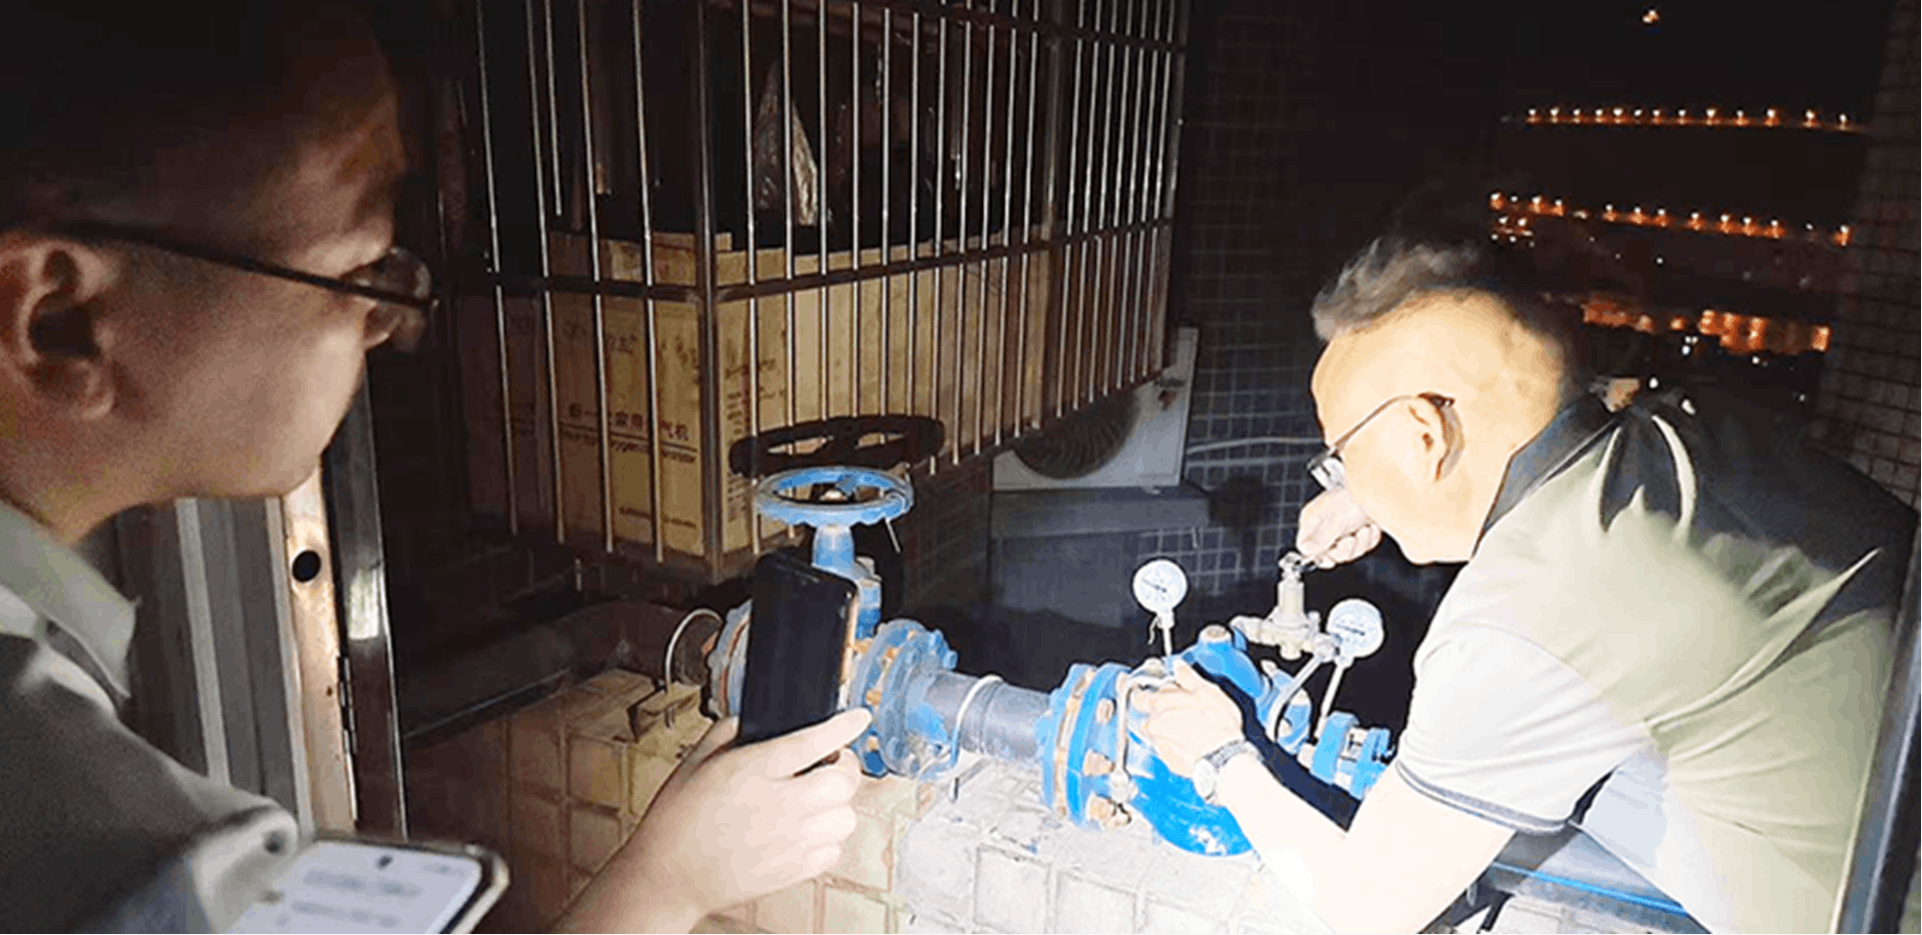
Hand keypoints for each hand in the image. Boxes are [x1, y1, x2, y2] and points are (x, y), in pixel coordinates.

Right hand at [567, 708, 871, 931]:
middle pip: (842, 781)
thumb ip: (725, 734)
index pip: (812, 741)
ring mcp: (788, 841)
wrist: (666, 877)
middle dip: (844, 767)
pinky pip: (833, 851)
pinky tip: (807, 831)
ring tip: (818, 800)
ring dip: (838, 805)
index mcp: (752, 771)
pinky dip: (828, 839)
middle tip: (832, 764)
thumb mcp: (693, 763)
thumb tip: (750, 721)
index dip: (843, 726)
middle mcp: (777, 805)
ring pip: (845, 818)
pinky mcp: (791, 871)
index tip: (859, 718)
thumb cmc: (675, 823)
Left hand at [1134, 661, 1243, 776]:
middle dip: (1152, 708)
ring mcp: (1157, 742)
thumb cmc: (1217, 725)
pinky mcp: (1166, 759)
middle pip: (1144, 713)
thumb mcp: (1206, 691)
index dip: (1151, 690)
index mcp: (1159, 702)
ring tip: (1183, 726)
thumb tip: (1179, 667)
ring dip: (1161, 726)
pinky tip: (1185, 741)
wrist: (1222, 757)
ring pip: (1152, 730)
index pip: (1143, 692)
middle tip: (1172, 708)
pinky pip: (1162, 747)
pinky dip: (1170, 743)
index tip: (1157, 691)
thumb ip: (1188, 677)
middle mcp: (1153, 722)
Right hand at [1296, 488, 1381, 568]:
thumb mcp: (1335, 516)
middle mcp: (1326, 527)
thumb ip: (1321, 536)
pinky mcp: (1359, 533)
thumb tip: (1306, 550)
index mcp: (1312, 520)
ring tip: (1363, 530)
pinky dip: (1369, 539)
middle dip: (1344, 549)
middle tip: (1349, 539)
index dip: (1316, 555)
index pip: (1305, 546)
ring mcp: (1343, 531)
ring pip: (1348, 553)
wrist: (1378, 488)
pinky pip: (1363, 547)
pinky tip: (1370, 527)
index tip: (1328, 558)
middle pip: (1329, 554)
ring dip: (1359, 543)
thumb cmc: (1354, 493)